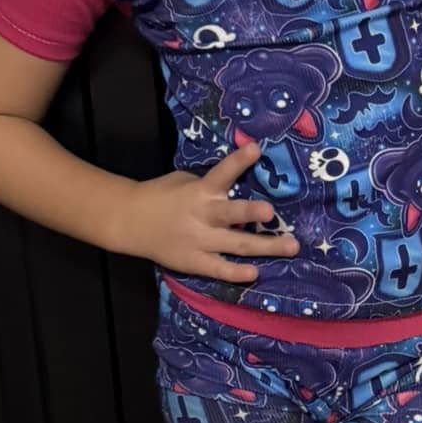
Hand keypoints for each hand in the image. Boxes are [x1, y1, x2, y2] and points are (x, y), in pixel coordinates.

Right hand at [116, 138, 297, 283]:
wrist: (130, 221)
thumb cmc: (161, 196)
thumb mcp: (183, 181)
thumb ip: (209, 185)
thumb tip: (239, 185)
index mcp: (199, 191)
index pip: (221, 173)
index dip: (238, 161)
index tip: (256, 149)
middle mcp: (202, 216)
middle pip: (231, 214)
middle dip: (252, 211)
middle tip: (272, 212)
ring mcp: (199, 241)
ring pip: (235, 244)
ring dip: (264, 246)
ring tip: (291, 246)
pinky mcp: (194, 262)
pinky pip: (218, 269)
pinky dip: (236, 273)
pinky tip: (254, 273)